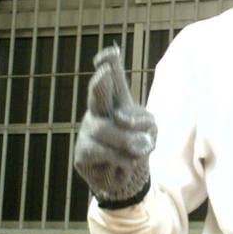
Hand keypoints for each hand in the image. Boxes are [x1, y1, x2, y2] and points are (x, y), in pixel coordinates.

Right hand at [73, 45, 156, 206]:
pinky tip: (126, 164)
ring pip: (109, 130)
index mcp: (116, 102)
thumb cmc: (137, 149)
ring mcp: (88, 130)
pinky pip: (107, 152)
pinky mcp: (82, 151)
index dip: (110, 64)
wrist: (124, 180)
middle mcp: (98, 112)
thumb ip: (143, 125)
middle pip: (98, 94)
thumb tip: (126, 129)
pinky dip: (124, 161)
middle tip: (104, 72)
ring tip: (138, 151)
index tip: (111, 52)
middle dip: (101, 83)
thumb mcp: (150, 132)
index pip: (113, 79)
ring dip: (129, 142)